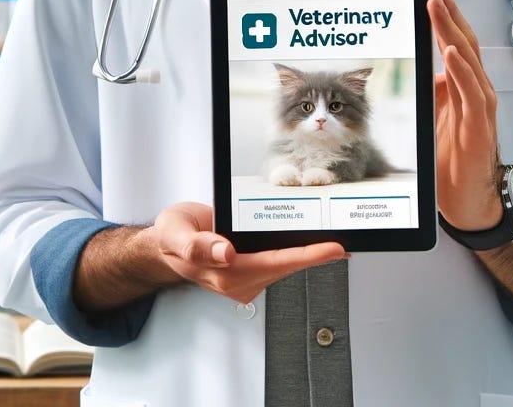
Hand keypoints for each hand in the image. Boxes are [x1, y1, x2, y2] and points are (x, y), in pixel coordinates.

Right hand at [149, 202, 346, 303]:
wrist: (165, 243)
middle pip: (287, 266)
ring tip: (334, 242)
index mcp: (224, 271)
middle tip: (346, 241)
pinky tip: (309, 244)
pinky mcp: (248, 273)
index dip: (307, 256)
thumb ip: (198, 243)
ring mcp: (244, 280)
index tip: (333, 249)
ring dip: (309, 255)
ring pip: (284, 267)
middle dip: (316, 254)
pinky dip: (295, 254)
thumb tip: (226, 252)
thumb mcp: (176, 231)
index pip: (275, 263)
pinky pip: (277, 263)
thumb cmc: (172, 235)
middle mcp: (238, 281)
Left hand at [428, 0, 503, 231]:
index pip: (455, 40)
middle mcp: (474, 91)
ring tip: (438, 7)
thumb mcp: (438, 116)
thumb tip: (431, 70)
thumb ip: (437, 91)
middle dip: (449, 11)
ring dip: (451, 31)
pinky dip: (463, 71)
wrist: (470, 201)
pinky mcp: (480, 128)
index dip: (445, 13)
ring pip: (468, 60)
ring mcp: (480, 108)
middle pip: (464, 41)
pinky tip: (453, 54)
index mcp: (462, 86)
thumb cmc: (455, 161)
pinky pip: (472, 94)